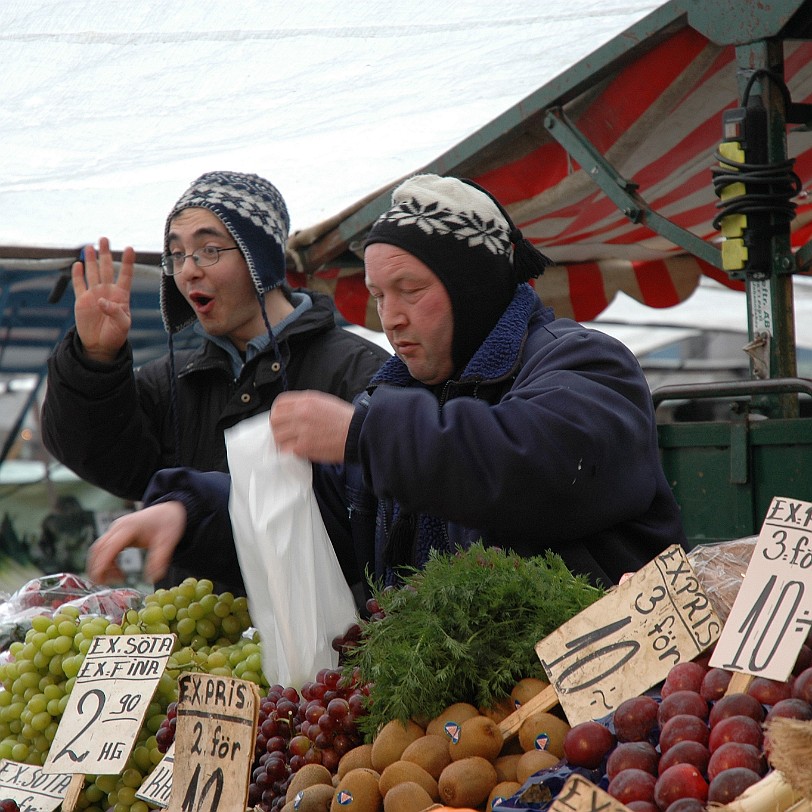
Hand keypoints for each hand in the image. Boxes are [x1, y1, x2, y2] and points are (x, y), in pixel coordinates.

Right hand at [72, 237, 134, 362]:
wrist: (101, 346)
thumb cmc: (116, 335)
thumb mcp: (123, 325)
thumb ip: (115, 312)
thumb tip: (101, 301)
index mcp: (122, 296)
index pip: (126, 275)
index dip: (128, 262)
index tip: (130, 248)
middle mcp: (108, 291)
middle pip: (107, 268)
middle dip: (106, 254)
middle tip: (104, 239)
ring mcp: (94, 294)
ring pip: (93, 273)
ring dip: (91, 260)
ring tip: (89, 247)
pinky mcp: (82, 300)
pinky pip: (79, 284)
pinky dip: (78, 275)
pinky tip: (77, 264)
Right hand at [87, 501, 186, 583]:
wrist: (169, 510)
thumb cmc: (168, 523)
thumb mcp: (168, 541)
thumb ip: (160, 559)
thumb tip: (152, 579)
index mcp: (129, 527)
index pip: (109, 546)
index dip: (102, 564)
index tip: (100, 579)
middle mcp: (117, 527)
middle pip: (98, 549)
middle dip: (98, 568)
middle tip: (109, 583)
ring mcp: (115, 530)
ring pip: (99, 550)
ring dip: (102, 566)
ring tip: (119, 578)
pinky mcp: (116, 535)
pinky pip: (105, 550)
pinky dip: (107, 563)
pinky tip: (118, 571)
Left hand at [270, 390, 354, 462]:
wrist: (358, 433)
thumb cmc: (345, 419)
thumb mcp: (325, 402)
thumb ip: (306, 404)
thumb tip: (292, 412)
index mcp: (307, 400)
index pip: (279, 404)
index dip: (278, 412)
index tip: (281, 419)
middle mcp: (302, 413)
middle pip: (274, 420)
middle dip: (277, 427)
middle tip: (284, 433)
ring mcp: (302, 430)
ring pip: (277, 436)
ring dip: (282, 441)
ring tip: (292, 443)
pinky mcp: (304, 446)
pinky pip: (287, 450)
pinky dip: (291, 452)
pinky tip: (300, 450)